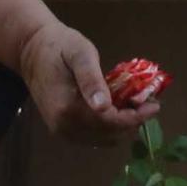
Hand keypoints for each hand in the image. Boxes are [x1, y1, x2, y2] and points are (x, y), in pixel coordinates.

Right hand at [18, 19, 145, 146]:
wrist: (32, 51)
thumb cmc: (59, 46)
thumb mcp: (80, 54)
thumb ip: (92, 80)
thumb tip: (104, 107)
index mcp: (67, 108)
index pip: (110, 122)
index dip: (135, 117)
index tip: (154, 105)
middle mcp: (64, 126)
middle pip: (109, 135)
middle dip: (133, 122)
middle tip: (149, 103)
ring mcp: (62, 130)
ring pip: (103, 139)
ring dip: (123, 126)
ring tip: (137, 106)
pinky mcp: (63, 129)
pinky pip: (93, 136)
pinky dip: (111, 127)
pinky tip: (119, 110)